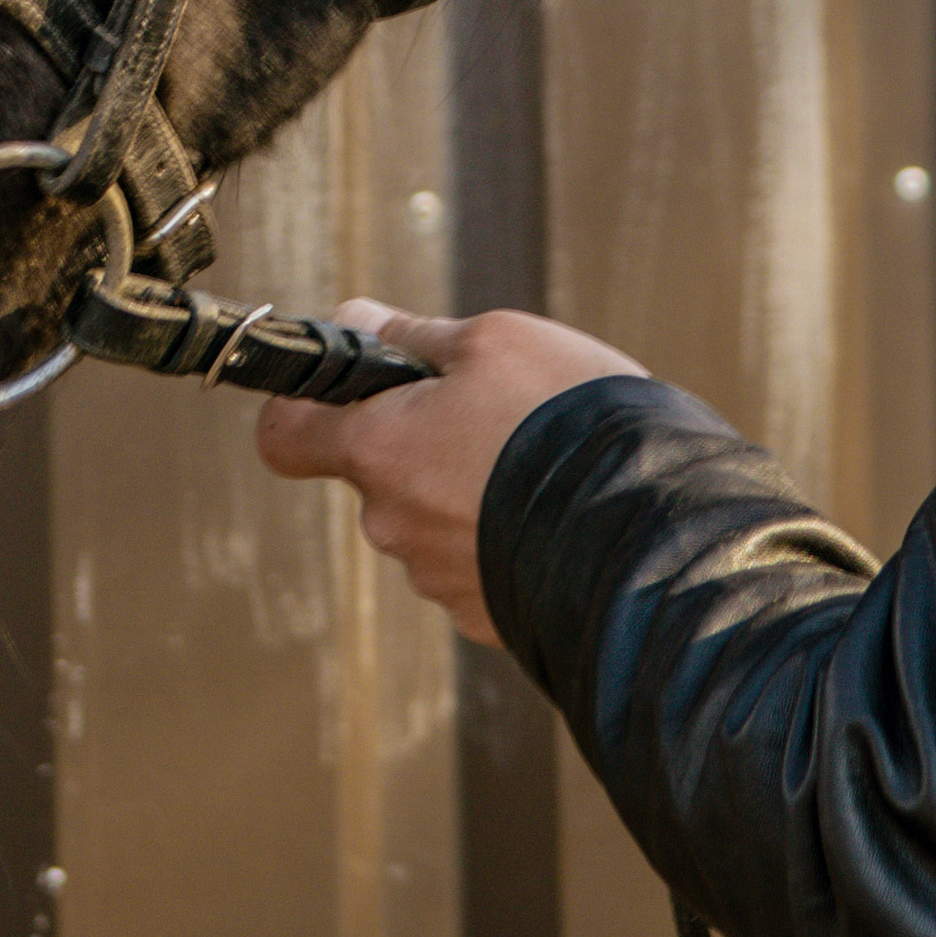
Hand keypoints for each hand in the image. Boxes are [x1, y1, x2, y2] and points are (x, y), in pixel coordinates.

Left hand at [255, 299, 643, 642]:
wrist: (650, 539)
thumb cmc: (565, 425)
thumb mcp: (493, 341)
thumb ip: (411, 334)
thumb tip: (355, 320)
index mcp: (379, 450)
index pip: (284, 436)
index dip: (302, 406)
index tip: (339, 387)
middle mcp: (393, 524)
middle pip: (376, 471)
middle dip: (418, 438)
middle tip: (486, 409)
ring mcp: (440, 578)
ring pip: (430, 517)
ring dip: (465, 489)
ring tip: (536, 462)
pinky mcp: (488, 616)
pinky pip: (476, 562)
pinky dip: (502, 534)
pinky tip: (554, 511)